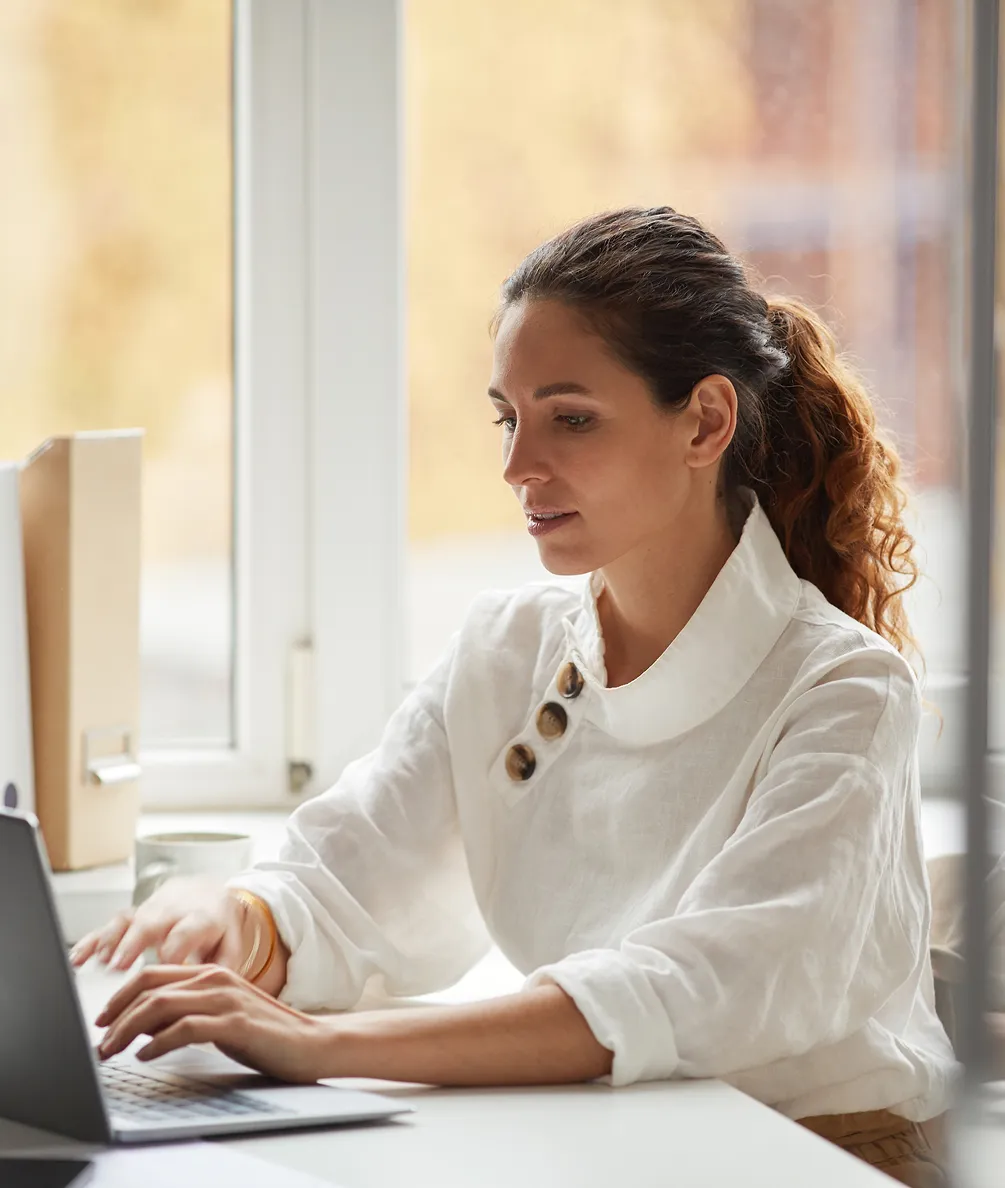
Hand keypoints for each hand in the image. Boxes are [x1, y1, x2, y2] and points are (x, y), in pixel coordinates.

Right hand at [69, 877, 247, 971]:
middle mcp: (171, 911)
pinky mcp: (133, 916)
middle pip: (151, 923)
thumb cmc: (218, 926)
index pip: (184, 935)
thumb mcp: (230, 944)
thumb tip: (210, 994)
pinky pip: (110, 924)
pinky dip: (93, 939)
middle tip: (118, 966)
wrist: (207, 892)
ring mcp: (149, 912)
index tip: (162, 977)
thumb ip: (222, 967)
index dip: (173, 955)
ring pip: (127, 920)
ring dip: (110, 940)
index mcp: (200, 918)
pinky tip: (79, 958)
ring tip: (97, 963)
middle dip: (133, 943)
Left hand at [95, 964, 333, 1082]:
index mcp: (211, 972)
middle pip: (149, 987)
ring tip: (113, 1051)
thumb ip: (187, 1013)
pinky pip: (184, 1028)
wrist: (310, 1042)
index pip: (151, 975)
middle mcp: (215, 978)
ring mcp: (225, 998)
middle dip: (116, 1015)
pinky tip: (146, 1055)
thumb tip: (144, 1026)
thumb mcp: (220, 1017)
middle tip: (99, 1041)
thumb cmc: (265, 1033)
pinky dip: (157, 1043)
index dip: (120, 996)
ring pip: (160, 1005)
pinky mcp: (234, 1022)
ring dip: (128, 1030)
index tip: (102, 1020)